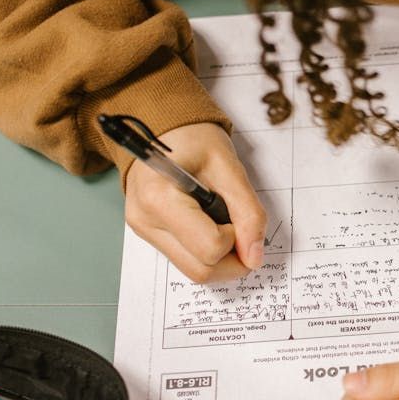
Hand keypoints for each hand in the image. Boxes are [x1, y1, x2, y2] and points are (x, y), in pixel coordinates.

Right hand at [124, 122, 265, 282]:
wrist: (164, 128)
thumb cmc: (194, 139)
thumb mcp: (229, 168)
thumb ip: (248, 213)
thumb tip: (255, 257)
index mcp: (160, 199)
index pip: (210, 248)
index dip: (236, 238)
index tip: (237, 214)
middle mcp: (145, 221)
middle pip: (200, 270)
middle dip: (232, 258)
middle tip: (239, 227)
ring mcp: (143, 230)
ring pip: (193, 271)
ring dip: (220, 256)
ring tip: (222, 221)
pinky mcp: (148, 234)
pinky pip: (185, 258)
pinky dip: (205, 250)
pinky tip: (209, 224)